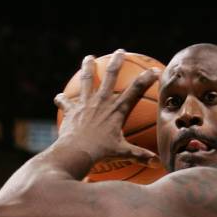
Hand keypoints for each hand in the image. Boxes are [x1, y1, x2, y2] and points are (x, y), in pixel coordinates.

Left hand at [54, 50, 161, 168]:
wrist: (76, 151)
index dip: (147, 79)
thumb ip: (140, 156)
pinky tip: (59, 97)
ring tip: (89, 58)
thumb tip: (158, 164)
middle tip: (120, 51)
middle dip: (117, 61)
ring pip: (87, 80)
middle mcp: (102, 102)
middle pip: (110, 75)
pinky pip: (66, 102)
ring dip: (88, 67)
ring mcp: (85, 104)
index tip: (155, 70)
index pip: (136, 90)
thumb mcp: (123, 153)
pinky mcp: (71, 110)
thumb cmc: (102, 153)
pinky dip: (62, 100)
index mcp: (117, 110)